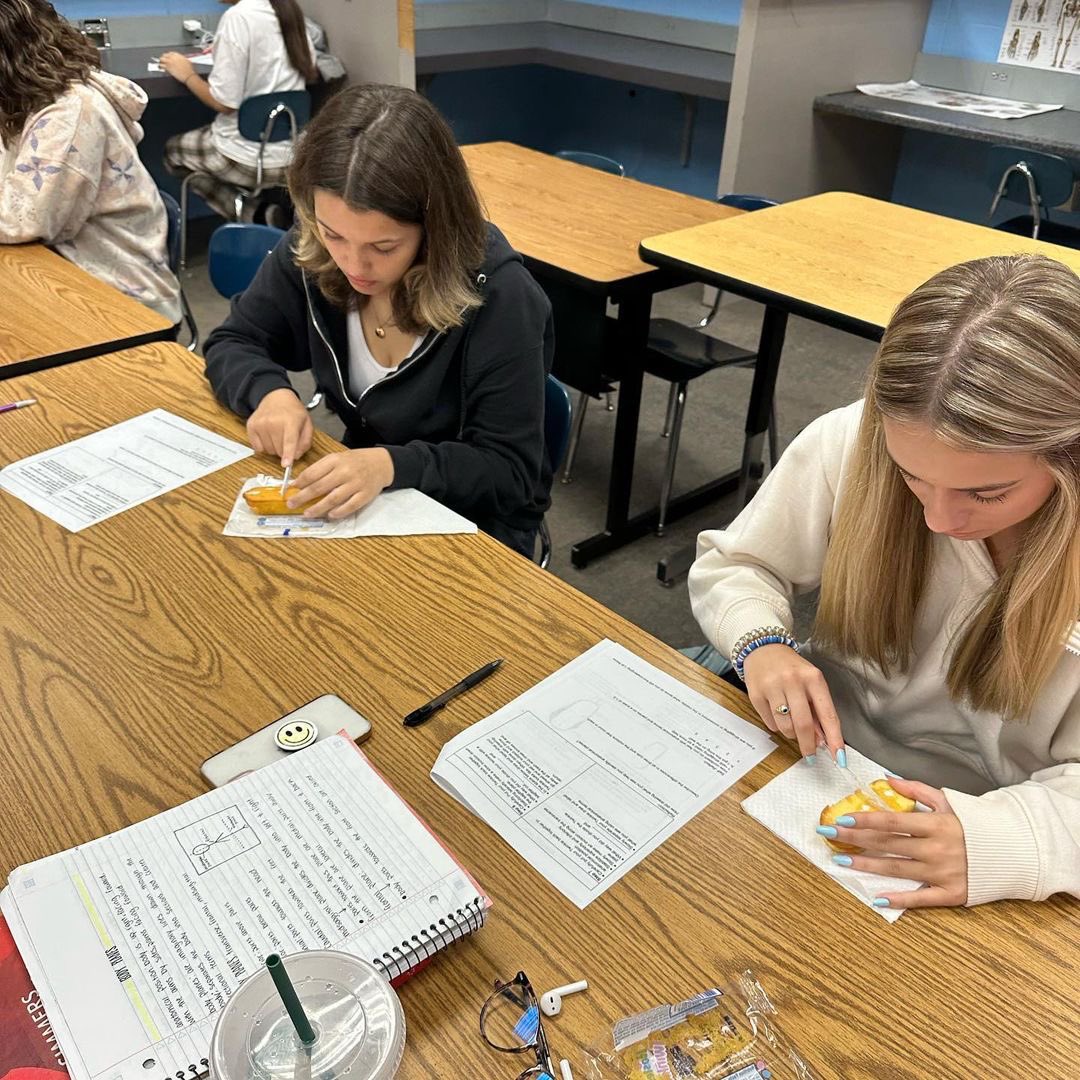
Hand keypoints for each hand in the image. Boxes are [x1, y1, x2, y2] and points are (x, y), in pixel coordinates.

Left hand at [159, 52, 195, 82]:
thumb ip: (182, 59)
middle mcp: (172, 57)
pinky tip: (161, 68)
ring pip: (161, 59)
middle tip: (163, 60)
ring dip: (161, 62)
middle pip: (164, 55)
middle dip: (163, 58)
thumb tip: (181, 59)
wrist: (188, 75)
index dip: (168, 55)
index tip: (168, 57)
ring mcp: (169, 62)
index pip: (170, 53)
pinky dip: (161, 67)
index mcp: (177, 55)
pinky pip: (161, 66)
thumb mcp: (187, 61)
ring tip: (160, 64)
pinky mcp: (168, 67)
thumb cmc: (189, 70)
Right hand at [246, 388, 312, 465]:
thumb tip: (296, 456)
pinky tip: (268, 435)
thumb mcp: (307, 424)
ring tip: (277, 434)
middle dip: (284, 451)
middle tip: (286, 439)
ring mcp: (261, 424)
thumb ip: (305, 442)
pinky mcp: (251, 426)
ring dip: (274, 448)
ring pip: (268, 451)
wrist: (276, 397)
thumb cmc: (292, 412)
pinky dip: (264, 446)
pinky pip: (257, 448)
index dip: (288, 454)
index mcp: (290, 421)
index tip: (286, 464)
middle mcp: (273, 422)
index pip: (289, 441)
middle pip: (279, 450)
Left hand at [290, 448, 393, 519]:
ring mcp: (356, 484)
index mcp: (335, 460)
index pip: (313, 473)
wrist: (382, 463)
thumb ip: (320, 469)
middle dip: (303, 497)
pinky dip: (338, 512)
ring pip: (333, 499)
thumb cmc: (355, 461)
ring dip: (318, 508)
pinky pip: (350, 506)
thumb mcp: (337, 458)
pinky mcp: (365, 495)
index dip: (300, 482)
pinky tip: (329, 515)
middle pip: (319, 487)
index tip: (290, 489)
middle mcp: (345, 472)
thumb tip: (300, 483)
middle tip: (291, 504)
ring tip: (307, 513)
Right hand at [742, 644, 843, 760]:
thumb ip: (818, 709)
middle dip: (808, 745)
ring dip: (791, 733)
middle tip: (810, 755)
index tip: (839, 757)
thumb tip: (822, 740)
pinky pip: (770, 722)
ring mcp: (772, 687)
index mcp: (813, 678)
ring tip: (791, 724)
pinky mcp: (756, 694)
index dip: (834, 739)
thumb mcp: (811, 682)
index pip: (828, 714)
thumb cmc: (791, 668)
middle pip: (804, 724)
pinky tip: (777, 714)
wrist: (763, 649)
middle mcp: (793, 681)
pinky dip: (776, 725)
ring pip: (785, 726)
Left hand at [827, 778, 967, 909]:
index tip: (842, 819)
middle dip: (855, 840)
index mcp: (936, 824)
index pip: (892, 821)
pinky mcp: (952, 894)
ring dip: (866, 865)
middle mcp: (937, 848)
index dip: (865, 820)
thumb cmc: (975, 823)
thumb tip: (886, 778)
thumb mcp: (948, 801)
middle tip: (828, 836)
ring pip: (897, 870)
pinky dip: (899, 899)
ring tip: (841, 860)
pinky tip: (877, 899)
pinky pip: (921, 898)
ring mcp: (943, 873)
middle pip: (888, 845)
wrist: (1014, 851)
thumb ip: (916, 790)